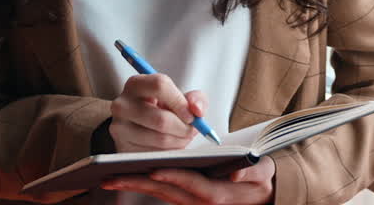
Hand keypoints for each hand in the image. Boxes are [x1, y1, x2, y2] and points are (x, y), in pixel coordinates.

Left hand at [102, 157, 275, 203]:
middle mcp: (201, 202)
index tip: (154, 171)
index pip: (192, 185)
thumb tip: (237, 172)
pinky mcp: (185, 199)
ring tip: (109, 178)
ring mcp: (191, 202)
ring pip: (159, 194)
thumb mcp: (264, 173)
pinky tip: (126, 178)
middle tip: (112, 177)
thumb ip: (253, 172)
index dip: (173, 178)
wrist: (263, 196)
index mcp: (218, 194)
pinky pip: (161, 193)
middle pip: (166, 192)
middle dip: (139, 183)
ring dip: (135, 185)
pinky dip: (143, 186)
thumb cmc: (262, 180)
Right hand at [109, 74, 208, 151]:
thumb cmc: (163, 108)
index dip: (180, 102)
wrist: (139, 125)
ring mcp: (120, 128)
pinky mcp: (123, 148)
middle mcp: (122, 105)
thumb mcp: (180, 97)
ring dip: (180, 141)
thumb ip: (195, 98)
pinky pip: (155, 154)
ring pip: (160, 139)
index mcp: (136, 84)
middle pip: (161, 119)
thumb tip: (197, 111)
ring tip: (182, 136)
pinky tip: (171, 144)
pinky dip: (170, 152)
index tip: (191, 114)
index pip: (160, 85)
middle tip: (192, 130)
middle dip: (184, 128)